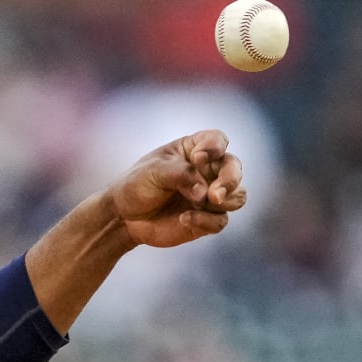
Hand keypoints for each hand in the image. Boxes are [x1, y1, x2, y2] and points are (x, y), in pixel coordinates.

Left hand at [104, 129, 247, 248]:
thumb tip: (205, 193)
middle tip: (215, 194)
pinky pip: (220, 221)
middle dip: (230, 180)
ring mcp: (210, 196)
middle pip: (235, 169)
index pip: (218, 141)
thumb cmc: (137, 185)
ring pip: (237, 196)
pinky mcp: (206, 219)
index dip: (215, 147)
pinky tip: (183, 219)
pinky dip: (206, 220)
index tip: (198, 158)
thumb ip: (182, 175)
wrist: (124, 216)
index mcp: (196, 149)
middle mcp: (208, 171)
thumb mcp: (155, 172)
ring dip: (226, 200)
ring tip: (204, 202)